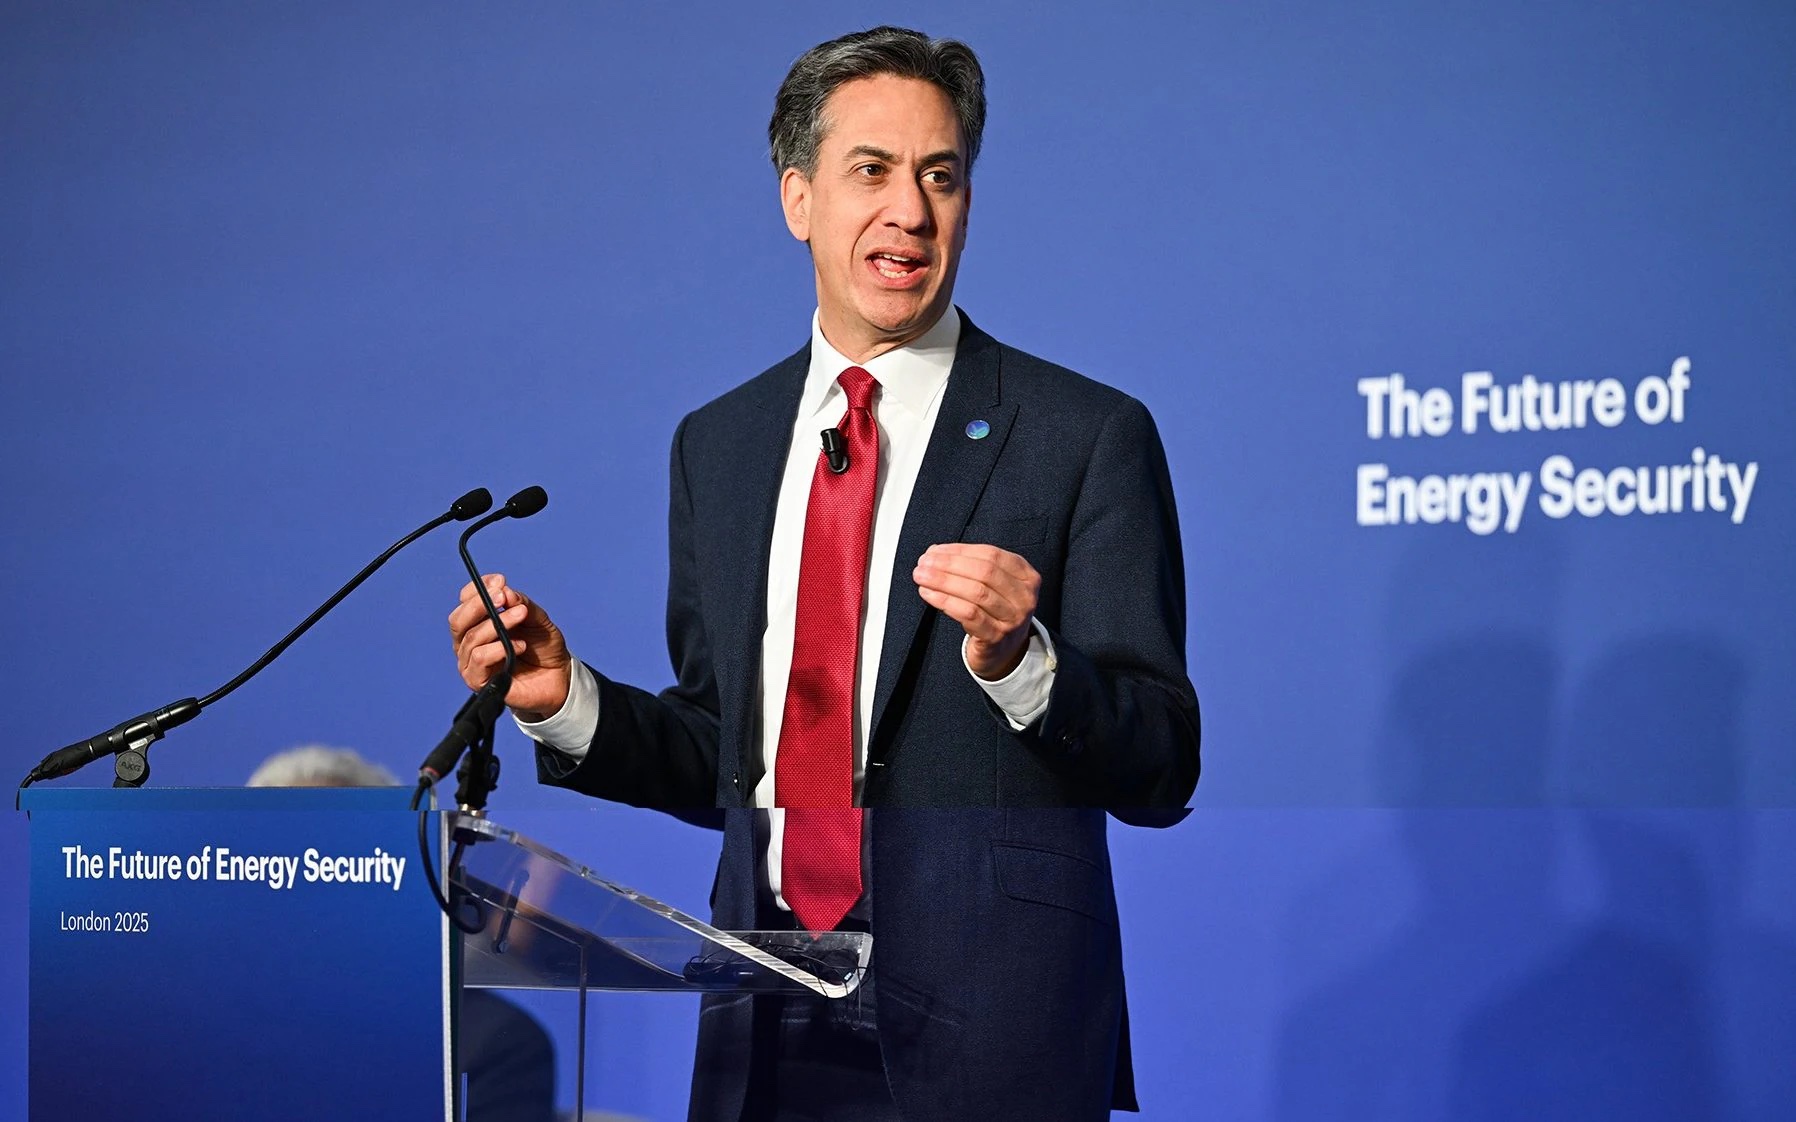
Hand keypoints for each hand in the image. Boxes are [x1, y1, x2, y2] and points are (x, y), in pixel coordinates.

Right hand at [448, 574, 571, 720]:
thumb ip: (521, 605)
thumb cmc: (543, 648)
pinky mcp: (479, 681)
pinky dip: (499, 649)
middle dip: (479, 604)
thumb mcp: (537, 619)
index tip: (500, 581)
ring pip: (471, 638)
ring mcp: (471, 663)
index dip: (478, 588)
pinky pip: (479, 659)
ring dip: (498, 624)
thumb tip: (505, 591)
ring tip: (521, 617)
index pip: (465, 601)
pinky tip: (520, 645)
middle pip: (458, 620)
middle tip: (503, 597)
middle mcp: (469, 642)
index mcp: (478, 623)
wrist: (558, 678)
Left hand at [913, 543, 1040, 679]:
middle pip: (984, 572)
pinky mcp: (997, 636)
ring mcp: (1013, 618)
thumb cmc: (994, 613)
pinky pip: (969, 614)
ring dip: (943, 581)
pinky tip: (929, 594)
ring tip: (922, 577)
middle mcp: (1024, 596)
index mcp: (1026, 576)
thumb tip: (935, 553)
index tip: (934, 551)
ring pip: (976, 592)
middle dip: (949, 565)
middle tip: (924, 563)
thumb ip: (970, 566)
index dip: (960, 551)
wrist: (1005, 651)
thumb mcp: (993, 586)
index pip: (991, 555)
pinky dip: (945, 601)